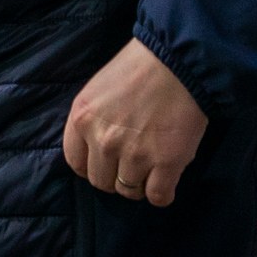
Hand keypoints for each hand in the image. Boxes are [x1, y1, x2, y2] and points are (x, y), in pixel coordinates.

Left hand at [63, 38, 208, 206]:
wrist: (180, 60)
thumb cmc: (141, 66)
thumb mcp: (99, 89)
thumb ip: (93, 119)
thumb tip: (96, 147)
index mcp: (82, 118)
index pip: (75, 163)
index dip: (92, 166)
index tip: (105, 164)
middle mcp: (103, 140)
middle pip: (101, 181)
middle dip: (116, 176)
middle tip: (133, 164)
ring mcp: (134, 155)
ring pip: (129, 191)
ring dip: (140, 184)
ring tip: (152, 168)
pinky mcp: (166, 163)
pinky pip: (158, 197)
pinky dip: (163, 193)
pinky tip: (168, 180)